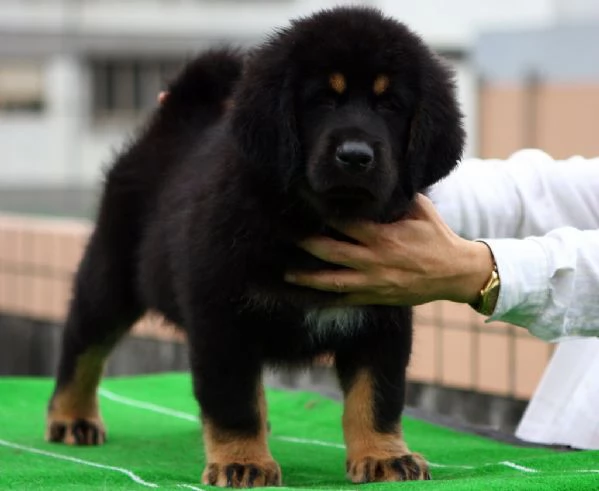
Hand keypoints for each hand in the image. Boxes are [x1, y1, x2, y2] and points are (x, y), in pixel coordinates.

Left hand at [284, 194, 493, 306]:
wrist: (455, 273)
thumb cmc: (437, 237)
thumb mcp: (419, 210)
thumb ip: (394, 198)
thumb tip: (375, 181)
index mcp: (384, 236)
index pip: (345, 222)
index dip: (321, 213)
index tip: (304, 205)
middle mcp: (375, 260)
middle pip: (331, 252)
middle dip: (305, 245)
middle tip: (284, 237)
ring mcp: (374, 282)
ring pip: (333, 281)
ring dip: (307, 278)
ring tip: (286, 274)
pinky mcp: (376, 298)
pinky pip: (346, 300)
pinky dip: (326, 299)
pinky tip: (308, 299)